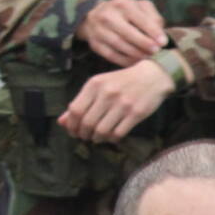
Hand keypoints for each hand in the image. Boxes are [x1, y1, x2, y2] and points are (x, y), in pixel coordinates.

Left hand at [59, 60, 174, 142]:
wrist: (152, 75)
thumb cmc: (122, 81)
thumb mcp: (99, 86)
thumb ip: (81, 102)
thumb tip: (62, 122)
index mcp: (94, 84)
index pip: (75, 110)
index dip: (71, 125)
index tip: (73, 131)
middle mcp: (106, 94)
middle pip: (87, 122)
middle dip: (83, 134)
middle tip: (85, 136)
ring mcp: (122, 104)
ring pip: (101, 130)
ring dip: (96, 138)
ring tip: (96, 137)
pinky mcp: (136, 113)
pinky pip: (118, 133)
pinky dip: (111, 139)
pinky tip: (110, 136)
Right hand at [76, 0, 166, 65]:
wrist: (97, 15)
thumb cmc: (126, 12)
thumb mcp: (140, 7)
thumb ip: (153, 18)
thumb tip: (161, 37)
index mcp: (123, 4)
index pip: (140, 19)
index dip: (153, 32)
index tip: (163, 42)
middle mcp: (108, 15)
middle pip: (128, 33)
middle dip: (144, 44)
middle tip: (156, 52)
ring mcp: (98, 30)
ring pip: (119, 45)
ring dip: (136, 54)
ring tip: (148, 58)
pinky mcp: (95, 43)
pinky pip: (111, 55)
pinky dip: (125, 61)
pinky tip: (136, 62)